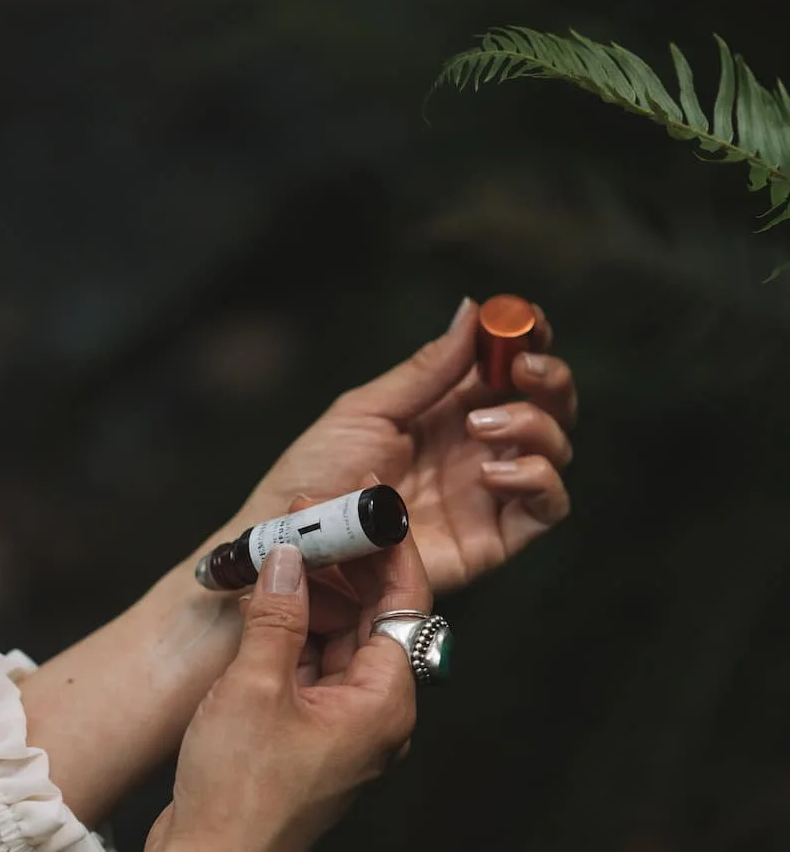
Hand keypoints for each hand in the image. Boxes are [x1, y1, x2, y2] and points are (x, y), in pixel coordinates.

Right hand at [139, 531, 426, 851]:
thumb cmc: (238, 793)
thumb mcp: (254, 687)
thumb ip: (279, 613)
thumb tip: (291, 552)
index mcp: (386, 701)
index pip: (405, 601)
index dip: (388, 542)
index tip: (367, 496)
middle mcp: (376, 710)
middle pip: (375, 614)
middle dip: (345, 560)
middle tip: (309, 511)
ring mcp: (343, 723)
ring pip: (341, 636)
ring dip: (315, 592)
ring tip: (283, 543)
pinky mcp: (310, 732)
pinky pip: (314, 662)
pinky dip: (296, 626)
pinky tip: (270, 594)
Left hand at [234, 298, 575, 593]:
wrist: (296, 542)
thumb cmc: (316, 474)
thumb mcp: (367, 410)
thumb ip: (427, 369)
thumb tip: (472, 310)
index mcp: (450, 410)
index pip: (509, 369)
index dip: (530, 340)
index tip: (530, 318)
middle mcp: (479, 448)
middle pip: (548, 405)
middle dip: (549, 378)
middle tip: (522, 366)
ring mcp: (489, 493)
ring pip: (554, 450)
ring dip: (534, 425)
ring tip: (478, 426)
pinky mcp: (493, 539)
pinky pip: (546, 507)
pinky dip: (537, 480)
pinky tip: (491, 473)